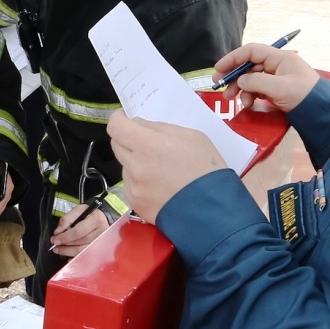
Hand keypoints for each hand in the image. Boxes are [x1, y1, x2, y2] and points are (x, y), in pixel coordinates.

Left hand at [48, 199, 114, 257]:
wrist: (103, 219)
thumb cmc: (90, 215)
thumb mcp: (79, 210)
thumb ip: (67, 219)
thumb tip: (58, 231)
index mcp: (96, 220)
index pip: (78, 231)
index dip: (65, 237)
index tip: (55, 239)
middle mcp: (101, 233)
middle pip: (80, 242)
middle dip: (65, 245)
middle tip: (55, 245)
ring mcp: (102, 243)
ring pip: (82, 251)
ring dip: (68, 252)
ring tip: (58, 250)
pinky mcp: (100, 251)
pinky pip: (86, 257)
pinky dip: (76, 259)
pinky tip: (68, 258)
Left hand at [108, 112, 226, 222]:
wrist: (213, 210)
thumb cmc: (207, 169)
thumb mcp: (191, 136)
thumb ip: (160, 128)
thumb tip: (140, 125)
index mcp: (148, 146)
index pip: (116, 127)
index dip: (119, 118)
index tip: (126, 117)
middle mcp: (135, 166)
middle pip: (117, 144)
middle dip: (127, 138)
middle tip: (145, 140)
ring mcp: (134, 187)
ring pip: (125, 165)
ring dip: (135, 161)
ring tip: (159, 167)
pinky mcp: (136, 203)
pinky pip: (131, 184)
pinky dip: (140, 180)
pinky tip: (159, 184)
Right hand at [214, 41, 319, 110]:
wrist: (323, 114)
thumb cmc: (304, 96)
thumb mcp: (279, 87)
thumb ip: (256, 81)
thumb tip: (241, 81)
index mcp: (280, 58)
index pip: (251, 51)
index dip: (233, 58)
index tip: (219, 69)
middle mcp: (277, 65)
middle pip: (249, 66)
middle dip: (235, 77)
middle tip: (221, 88)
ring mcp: (278, 78)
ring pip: (252, 79)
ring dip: (241, 88)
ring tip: (235, 101)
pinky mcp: (278, 91)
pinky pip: (259, 89)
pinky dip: (251, 95)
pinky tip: (248, 104)